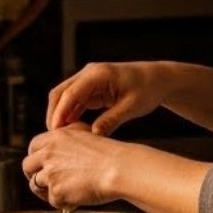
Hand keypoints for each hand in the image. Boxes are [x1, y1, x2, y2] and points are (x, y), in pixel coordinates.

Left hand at [23, 122, 125, 209]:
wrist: (119, 169)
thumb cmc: (109, 154)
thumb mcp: (85, 134)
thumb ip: (66, 138)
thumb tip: (58, 146)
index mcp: (55, 138)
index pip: (33, 146)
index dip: (36, 156)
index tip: (40, 163)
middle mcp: (49, 154)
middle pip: (27, 166)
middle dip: (33, 174)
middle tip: (45, 181)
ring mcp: (50, 174)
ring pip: (35, 185)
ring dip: (47, 190)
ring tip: (63, 192)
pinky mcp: (56, 192)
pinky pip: (53, 201)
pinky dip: (64, 203)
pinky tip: (77, 199)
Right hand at [46, 61, 168, 134]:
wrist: (158, 79)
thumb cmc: (148, 89)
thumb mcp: (132, 106)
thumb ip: (112, 119)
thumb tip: (94, 135)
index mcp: (98, 74)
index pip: (70, 93)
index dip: (60, 113)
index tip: (55, 131)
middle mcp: (89, 74)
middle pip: (61, 93)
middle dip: (55, 115)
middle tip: (55, 139)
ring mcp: (88, 80)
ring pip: (65, 98)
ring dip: (61, 116)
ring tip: (61, 139)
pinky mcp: (91, 89)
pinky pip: (74, 102)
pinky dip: (70, 116)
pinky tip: (72, 132)